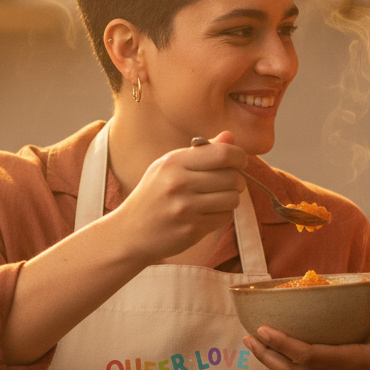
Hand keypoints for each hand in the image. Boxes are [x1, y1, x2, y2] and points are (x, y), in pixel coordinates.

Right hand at [116, 131, 247, 263]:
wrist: (131, 232)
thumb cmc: (154, 195)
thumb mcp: (170, 167)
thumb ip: (202, 152)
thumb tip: (230, 136)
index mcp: (174, 162)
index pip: (223, 153)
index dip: (239, 157)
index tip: (238, 162)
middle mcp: (179, 183)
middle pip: (232, 177)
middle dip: (237, 181)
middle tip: (229, 184)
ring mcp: (185, 208)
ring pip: (233, 199)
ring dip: (231, 200)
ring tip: (217, 200)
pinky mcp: (192, 229)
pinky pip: (225, 218)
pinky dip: (222, 215)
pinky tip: (207, 214)